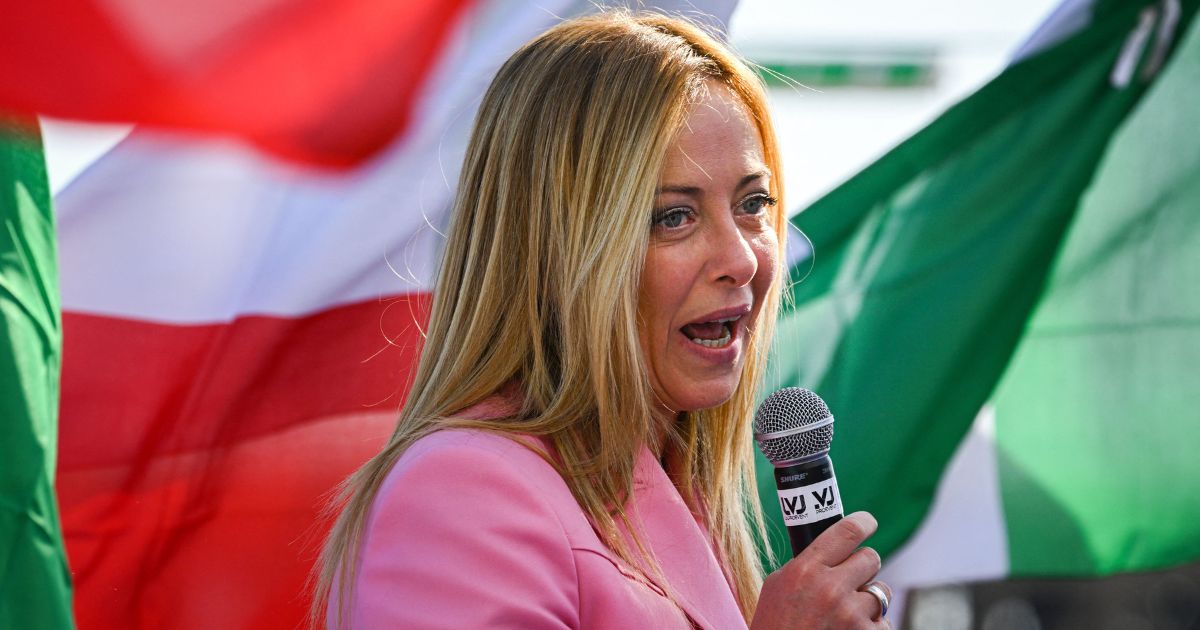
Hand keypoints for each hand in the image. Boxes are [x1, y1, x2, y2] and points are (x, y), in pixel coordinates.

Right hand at [750, 512, 891, 629]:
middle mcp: (830, 588)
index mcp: (806, 570)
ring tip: (844, 616)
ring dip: (867, 602)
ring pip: (880, 592)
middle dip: (863, 568)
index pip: (847, 532)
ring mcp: (850, 615)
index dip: (863, 523)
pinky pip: (883, 622)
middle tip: (851, 580)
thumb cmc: (775, 626)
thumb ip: (806, 564)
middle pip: (870, 558)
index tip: (868, 522)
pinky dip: (871, 628)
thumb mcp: (778, 586)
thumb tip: (835, 548)